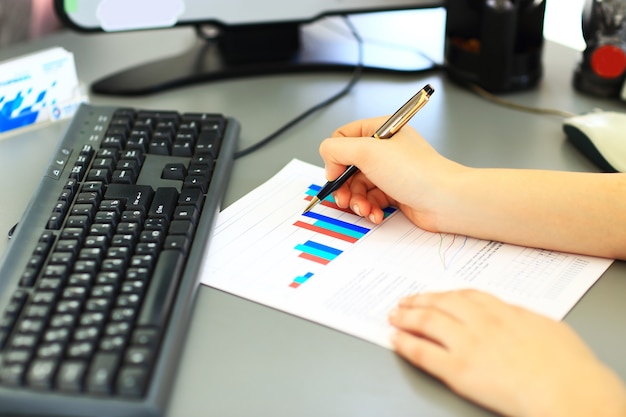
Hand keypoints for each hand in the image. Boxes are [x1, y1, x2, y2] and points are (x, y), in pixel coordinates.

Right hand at [319, 117, 466, 227]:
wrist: (446, 200)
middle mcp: (385, 150)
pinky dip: (370, 209)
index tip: (336, 174)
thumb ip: (337, 149)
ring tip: (363, 209)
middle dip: (344, 186)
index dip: (335, 157)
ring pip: (358, 187)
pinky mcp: (396, 192)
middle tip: (344, 199)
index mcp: (380, 131)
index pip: (344, 137)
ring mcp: (390, 172)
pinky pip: (372, 200)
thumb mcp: (367, 151)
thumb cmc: (416, 172)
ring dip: (357, 201)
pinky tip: (376, 215)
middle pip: (348, 166)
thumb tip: (327, 158)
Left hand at [388, 289, 625, 416]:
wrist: (567, 389)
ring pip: (427, 321)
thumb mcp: (549, 329)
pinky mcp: (458, 369)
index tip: (435, 295)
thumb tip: (515, 318)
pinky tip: (395, 339)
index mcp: (504, 311)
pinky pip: (423, 352)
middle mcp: (481, 322)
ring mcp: (467, 343)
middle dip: (420, 300)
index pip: (466, 296)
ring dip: (406, 317)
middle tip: (405, 301)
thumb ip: (524, 320)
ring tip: (394, 315)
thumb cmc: (569, 366)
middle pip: (442, 303)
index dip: (445, 295)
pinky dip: (405, 343)